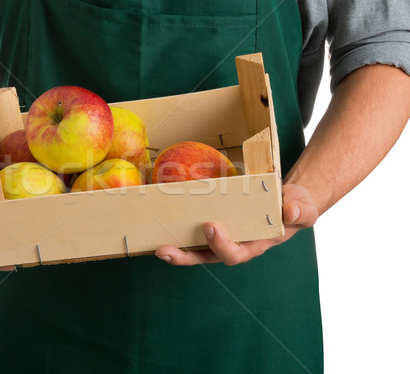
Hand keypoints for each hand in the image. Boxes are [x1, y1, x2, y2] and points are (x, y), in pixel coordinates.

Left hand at [155, 183, 317, 265]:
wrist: (289, 201)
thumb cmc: (295, 206)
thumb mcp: (304, 207)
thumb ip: (301, 210)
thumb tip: (291, 212)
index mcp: (255, 245)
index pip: (235, 254)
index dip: (221, 245)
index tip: (210, 226)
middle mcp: (235, 245)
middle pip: (206, 258)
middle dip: (185, 257)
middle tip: (164, 250)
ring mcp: (223, 238)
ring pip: (196, 250)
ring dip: (176, 250)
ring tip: (155, 248)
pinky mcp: (214, 227)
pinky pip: (193, 234)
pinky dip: (177, 234)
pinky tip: (159, 227)